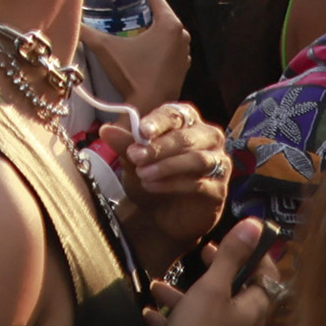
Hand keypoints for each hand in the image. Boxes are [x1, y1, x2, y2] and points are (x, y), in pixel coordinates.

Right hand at [82, 0, 191, 114]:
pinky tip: (135, 44)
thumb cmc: (132, 75)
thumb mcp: (105, 48)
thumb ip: (85, 31)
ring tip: (124, 22)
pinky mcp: (181, 65)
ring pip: (163, 28)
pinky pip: (167, 44)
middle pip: (158, 11)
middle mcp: (182, 35)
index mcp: (169, 25)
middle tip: (116, 4)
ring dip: (146, 24)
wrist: (150, 108)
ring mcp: (184, 51)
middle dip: (137, 7)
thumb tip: (66, 19)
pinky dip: (153, 40)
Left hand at [100, 101, 230, 265]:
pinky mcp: (219, 190)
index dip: (159, 121)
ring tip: (142, 173)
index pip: (176, 114)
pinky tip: (152, 186)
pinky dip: (173, 184)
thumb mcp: (132, 159)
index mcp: (187, 123)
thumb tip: (106, 130)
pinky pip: (200, 183)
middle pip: (188, 137)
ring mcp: (218, 164)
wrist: (159, 212)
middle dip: (160, 146)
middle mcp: (208, 139)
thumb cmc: (150, 175)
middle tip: (135, 156)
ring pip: (198, 159)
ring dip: (166, 166)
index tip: (142, 131)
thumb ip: (124, 144)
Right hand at [151, 219, 274, 325]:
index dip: (252, 255)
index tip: (232, 240)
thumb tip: (255, 224)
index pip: (266, 276)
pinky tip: (152, 316)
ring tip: (157, 287)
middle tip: (199, 254)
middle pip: (237, 292)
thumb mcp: (212, 288)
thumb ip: (230, 256)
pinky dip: (177, 321)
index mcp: (256, 309)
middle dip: (212, 272)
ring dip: (185, 297)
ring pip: (212, 312)